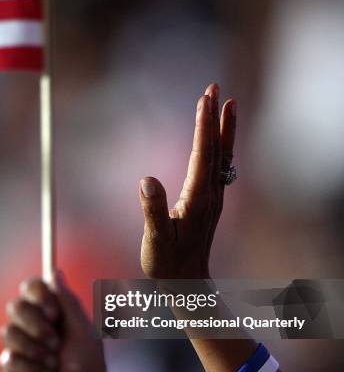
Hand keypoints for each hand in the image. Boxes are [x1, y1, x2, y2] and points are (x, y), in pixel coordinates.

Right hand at [0, 274, 120, 371]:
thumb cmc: (88, 368)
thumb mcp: (84, 331)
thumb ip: (69, 302)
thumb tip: (55, 271)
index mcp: (52, 312)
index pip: (32, 287)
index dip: (38, 294)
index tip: (53, 310)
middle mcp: (33, 325)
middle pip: (15, 306)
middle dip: (37, 325)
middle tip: (56, 343)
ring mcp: (20, 345)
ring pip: (9, 331)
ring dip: (37, 351)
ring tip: (53, 365)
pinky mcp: (10, 368)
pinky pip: (10, 358)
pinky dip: (32, 369)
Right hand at [139, 83, 235, 278]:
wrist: (188, 283)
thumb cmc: (168, 264)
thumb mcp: (156, 241)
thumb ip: (153, 211)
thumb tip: (146, 179)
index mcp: (198, 200)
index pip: (202, 155)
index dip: (203, 126)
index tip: (204, 98)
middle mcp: (211, 195)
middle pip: (216, 149)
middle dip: (215, 117)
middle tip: (214, 88)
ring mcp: (213, 198)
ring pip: (222, 155)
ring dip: (222, 127)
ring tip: (225, 102)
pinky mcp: (210, 201)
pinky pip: (219, 166)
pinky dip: (221, 145)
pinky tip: (219, 137)